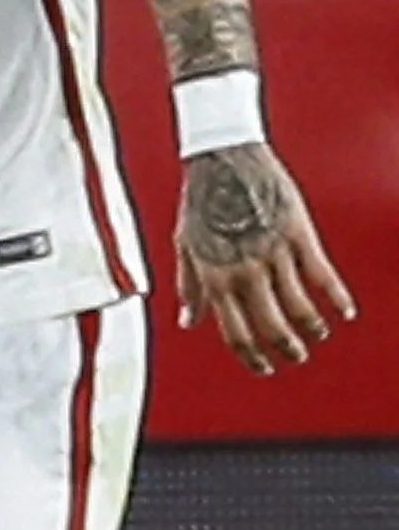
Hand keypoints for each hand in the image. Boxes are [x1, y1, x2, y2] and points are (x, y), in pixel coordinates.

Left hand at [175, 139, 353, 371]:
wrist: (223, 161)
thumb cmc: (200, 204)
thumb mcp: (184, 247)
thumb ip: (190, 287)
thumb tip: (188, 322)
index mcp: (215, 278)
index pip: (235, 332)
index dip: (252, 356)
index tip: (265, 367)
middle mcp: (244, 272)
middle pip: (272, 326)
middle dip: (287, 349)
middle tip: (297, 356)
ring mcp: (273, 254)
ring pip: (300, 306)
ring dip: (313, 327)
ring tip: (318, 335)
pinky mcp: (298, 235)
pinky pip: (322, 276)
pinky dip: (337, 298)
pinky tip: (346, 312)